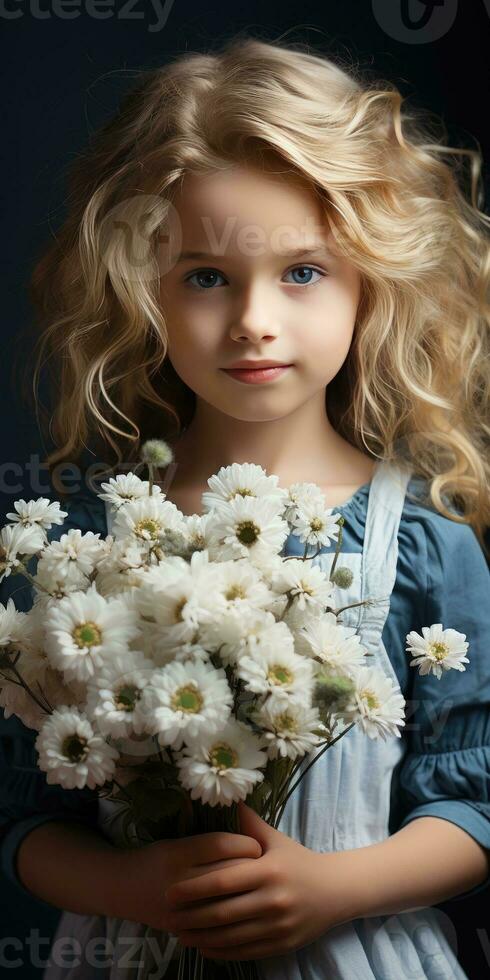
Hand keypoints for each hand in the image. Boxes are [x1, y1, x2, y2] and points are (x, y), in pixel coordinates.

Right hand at [115, 828, 262, 931]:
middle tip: (266, 866)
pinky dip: (234, 917)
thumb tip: (246, 827)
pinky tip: (244, 909)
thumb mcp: (177, 840)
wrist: (122, 889)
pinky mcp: (182, 929)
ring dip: (247, 895)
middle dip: (252, 870)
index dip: (244, 844)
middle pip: (228, 875)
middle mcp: (178, 881)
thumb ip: (208, 839)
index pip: (221, 846)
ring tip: (259, 888)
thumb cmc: (156, 857)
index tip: (257, 845)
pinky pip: (216, 925)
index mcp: (178, 853)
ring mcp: (179, 910)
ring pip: (225, 902)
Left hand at [164, 801, 357, 960]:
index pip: (223, 881)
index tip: (170, 891)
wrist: (335, 891)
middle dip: (191, 916)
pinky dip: (221, 952)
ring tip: (180, 934)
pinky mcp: (281, 945)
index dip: (194, 888)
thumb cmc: (299, 861)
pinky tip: (204, 947)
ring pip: (231, 936)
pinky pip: (244, 952)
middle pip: (223, 912)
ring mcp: (277, 926)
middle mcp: (273, 900)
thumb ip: (248, 823)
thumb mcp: (275, 839)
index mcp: (268, 871)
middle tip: (167, 916)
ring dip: (201, 937)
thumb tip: (228, 798)